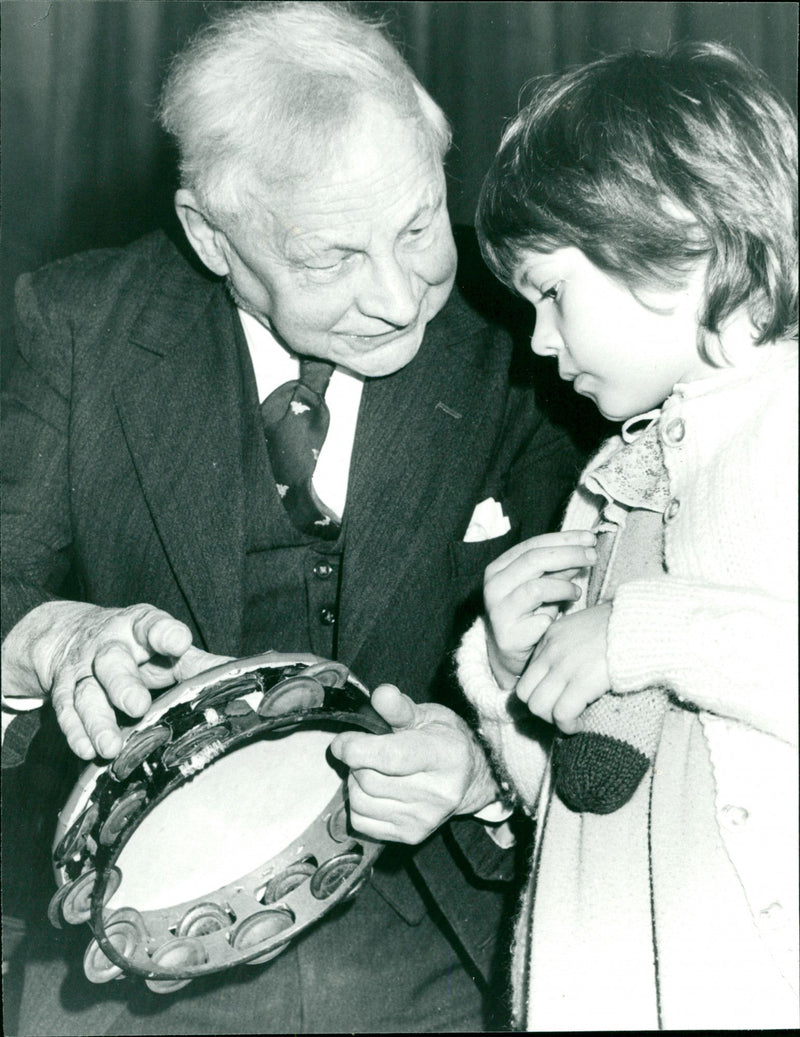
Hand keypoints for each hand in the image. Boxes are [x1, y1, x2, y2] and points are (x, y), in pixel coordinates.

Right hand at [1, 600, 229, 758]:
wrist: (69, 634)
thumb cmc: (135, 646)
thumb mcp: (165, 648)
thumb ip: (199, 663)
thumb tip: (247, 674)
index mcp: (139, 628)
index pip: (151, 625)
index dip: (165, 633)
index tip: (180, 641)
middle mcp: (108, 646)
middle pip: (112, 662)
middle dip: (123, 685)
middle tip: (136, 706)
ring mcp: (83, 669)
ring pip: (86, 694)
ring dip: (97, 721)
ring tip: (111, 746)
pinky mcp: (63, 692)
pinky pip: (66, 713)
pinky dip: (76, 733)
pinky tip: (87, 751)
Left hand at [329, 684, 498, 844]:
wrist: (468, 778)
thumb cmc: (444, 740)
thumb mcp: (428, 715)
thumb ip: (400, 708)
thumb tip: (381, 695)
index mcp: (446, 756)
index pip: (392, 758)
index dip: (357, 748)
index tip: (343, 741)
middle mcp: (439, 794)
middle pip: (369, 780)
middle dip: (356, 761)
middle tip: (364, 749)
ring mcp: (424, 820)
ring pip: (360, 801)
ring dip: (355, 781)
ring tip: (373, 768)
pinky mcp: (410, 836)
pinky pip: (360, 821)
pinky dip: (358, 803)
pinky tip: (375, 790)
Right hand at [483, 530, 596, 687]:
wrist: (508, 653)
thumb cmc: (529, 613)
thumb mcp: (543, 585)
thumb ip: (559, 568)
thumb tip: (585, 547)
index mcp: (499, 567)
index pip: (533, 544)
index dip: (564, 539)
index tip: (589, 538)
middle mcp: (494, 586)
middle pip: (534, 560)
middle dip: (568, 554)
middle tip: (592, 556)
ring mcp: (498, 611)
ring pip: (536, 588)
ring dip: (563, 587)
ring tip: (576, 593)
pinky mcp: (508, 636)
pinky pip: (539, 621)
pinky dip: (553, 617)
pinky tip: (558, 618)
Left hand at [515, 604, 611, 733]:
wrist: (644, 623)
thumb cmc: (621, 627)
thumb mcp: (584, 628)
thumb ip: (568, 647)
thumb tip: (564, 673)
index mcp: (549, 637)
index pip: (526, 674)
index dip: (539, 693)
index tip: (556, 699)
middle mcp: (551, 651)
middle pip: (524, 693)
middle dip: (541, 709)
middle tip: (562, 712)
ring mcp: (565, 667)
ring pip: (537, 707)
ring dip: (553, 720)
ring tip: (572, 720)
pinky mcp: (583, 682)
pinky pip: (561, 714)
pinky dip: (568, 725)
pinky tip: (581, 723)